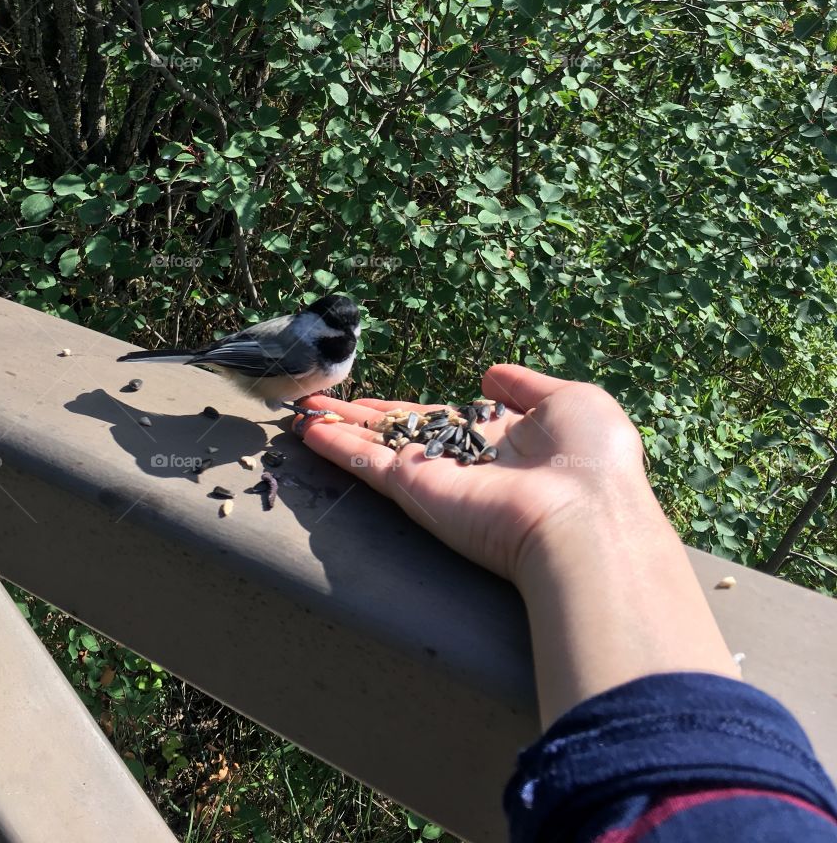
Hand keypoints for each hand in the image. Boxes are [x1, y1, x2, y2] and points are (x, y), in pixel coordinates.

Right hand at [295, 362, 647, 588]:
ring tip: (299, 412)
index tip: (376, 401)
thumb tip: (490, 375)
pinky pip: (369, 464)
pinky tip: (308, 430)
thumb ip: (527, 386)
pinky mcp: (417, 492)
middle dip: (361, 418)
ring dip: (337, 428)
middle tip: (321, 403)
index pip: (443, 420)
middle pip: (400, 433)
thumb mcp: (571, 402)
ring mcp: (437, 477)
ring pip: (376, 448)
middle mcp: (463, 460)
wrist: (585, 516)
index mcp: (501, 440)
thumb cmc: (591, 459)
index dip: (408, 409)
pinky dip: (336, 447)